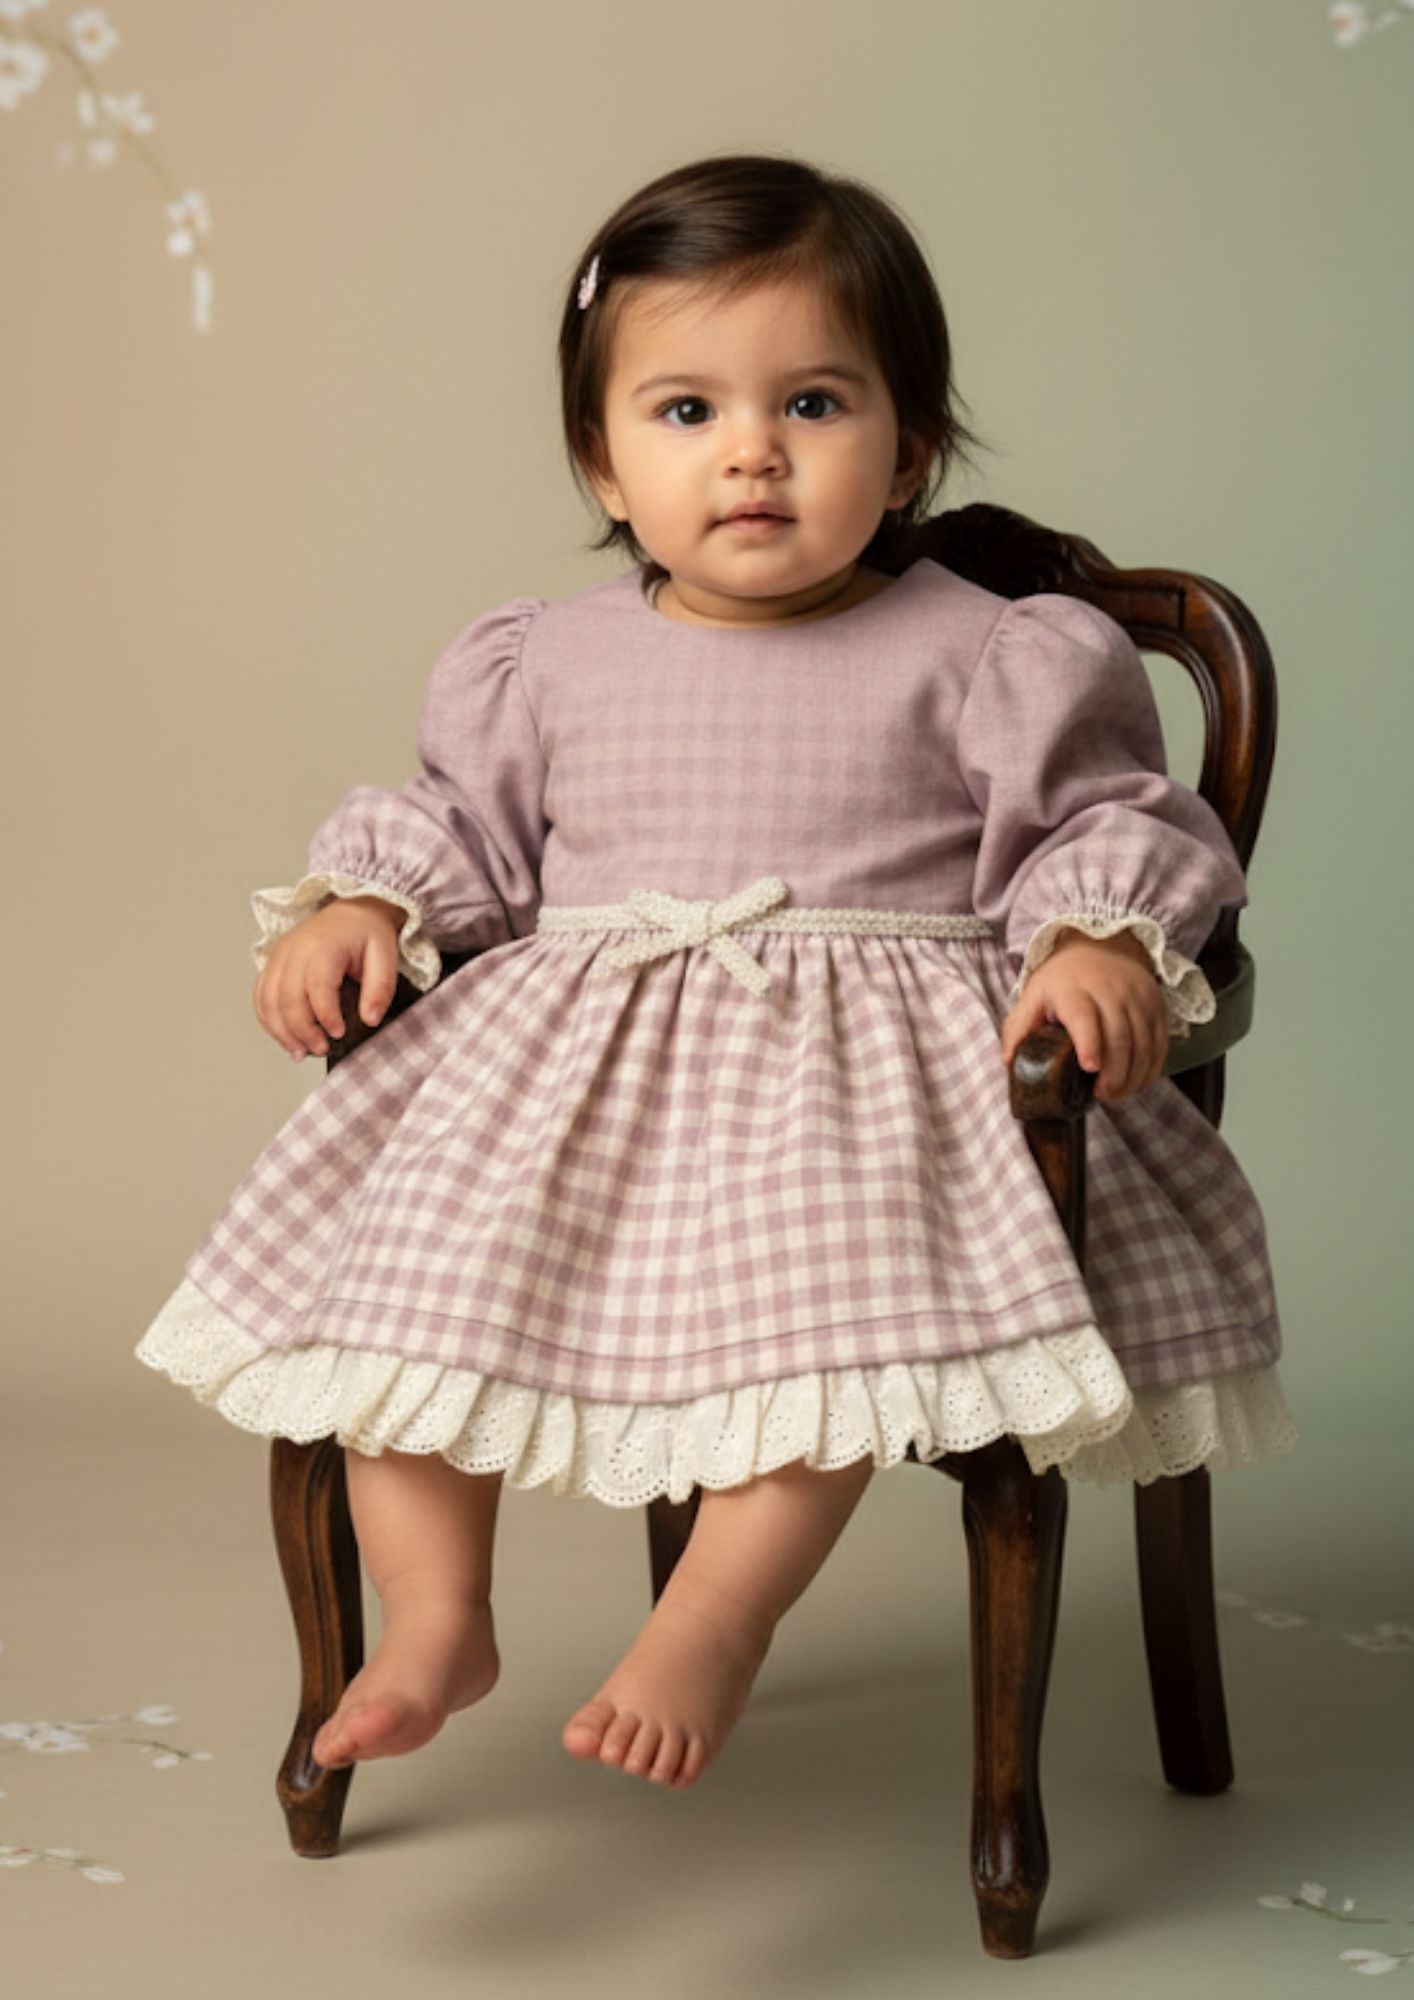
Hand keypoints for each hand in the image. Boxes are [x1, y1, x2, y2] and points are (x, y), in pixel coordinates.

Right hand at [253, 895, 406, 1060]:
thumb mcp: (386, 957)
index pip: (317, 987)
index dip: (326, 1016)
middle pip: (287, 998)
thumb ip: (380, 989)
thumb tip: (370, 1020)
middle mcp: (294, 950)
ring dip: (280, 1031)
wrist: (352, 911)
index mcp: (323, 947)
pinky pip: (261, 995)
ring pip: (268, 1000)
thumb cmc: (368, 933)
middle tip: (321, 1049)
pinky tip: (284, 1037)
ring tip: (299, 1052)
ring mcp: (280, 957)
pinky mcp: (273, 964)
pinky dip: (268, 1020)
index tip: (339, 1033)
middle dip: (302, 1031)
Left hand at [998, 928, 1168, 1103]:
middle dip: (1114, 1073)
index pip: (1083, 1016)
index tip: (1090, 1067)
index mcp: (1073, 989)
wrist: (1101, 946)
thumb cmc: (1063, 980)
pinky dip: (1152, 1066)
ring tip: (1118, 1094)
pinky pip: (1160, 1040)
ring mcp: (1136, 995)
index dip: (1089, 1042)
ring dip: (1134, 1075)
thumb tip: (1009, 1062)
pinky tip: (1138, 1081)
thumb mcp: (1034, 995)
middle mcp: (1109, 990)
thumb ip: (1019, 1028)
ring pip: (1143, 1042)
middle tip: (1103, 1095)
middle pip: (1119, 1036)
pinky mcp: (1156, 1003)